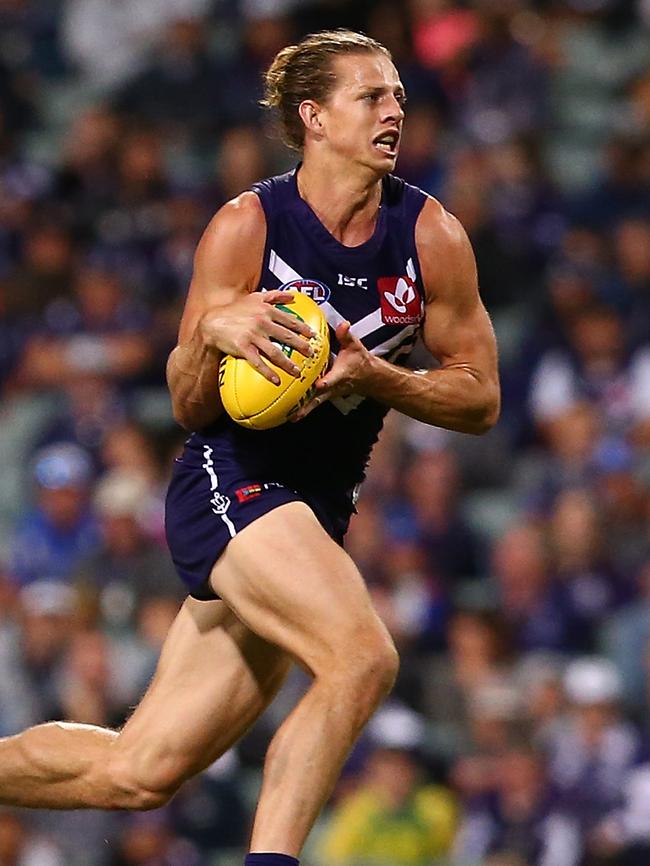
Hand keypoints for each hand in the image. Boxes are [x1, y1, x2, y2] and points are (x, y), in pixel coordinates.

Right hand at [199, 290, 314, 383]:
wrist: (212, 322)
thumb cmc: (234, 310)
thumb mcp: (255, 297)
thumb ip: (275, 295)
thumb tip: (293, 296)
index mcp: (266, 310)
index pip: (290, 320)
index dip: (303, 329)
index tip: (313, 336)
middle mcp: (262, 322)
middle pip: (287, 336)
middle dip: (301, 346)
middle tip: (311, 354)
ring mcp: (253, 336)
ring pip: (275, 352)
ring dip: (288, 363)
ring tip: (297, 372)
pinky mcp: (243, 348)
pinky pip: (258, 362)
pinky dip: (268, 373)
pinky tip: (277, 380)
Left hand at [292, 321, 373, 419]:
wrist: (368, 377)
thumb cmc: (359, 360)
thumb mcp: (354, 346)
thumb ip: (346, 335)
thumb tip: (343, 324)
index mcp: (340, 374)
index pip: (332, 378)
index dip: (326, 381)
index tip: (318, 384)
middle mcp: (333, 386)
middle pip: (319, 397)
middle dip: (307, 404)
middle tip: (294, 411)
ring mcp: (329, 393)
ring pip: (315, 403)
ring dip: (303, 410)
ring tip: (289, 417)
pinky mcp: (325, 396)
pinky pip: (313, 404)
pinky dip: (302, 410)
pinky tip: (290, 415)